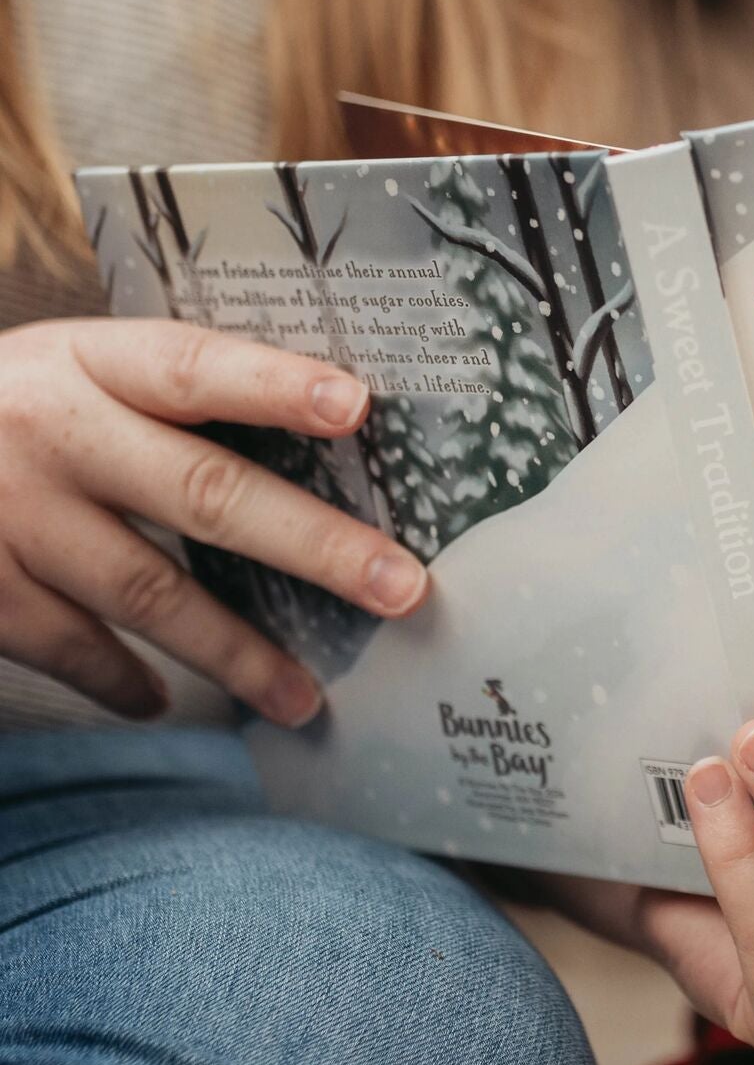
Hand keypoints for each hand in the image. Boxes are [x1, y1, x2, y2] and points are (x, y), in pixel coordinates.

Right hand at [0, 318, 428, 723]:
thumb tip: (330, 436)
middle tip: (402, 588)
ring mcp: (7, 515)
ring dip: (238, 652)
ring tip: (305, 698)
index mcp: (83, 361)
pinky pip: (69, 646)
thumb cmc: (1, 414)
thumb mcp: (67, 375)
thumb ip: (164, 403)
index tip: (356, 404)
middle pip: (204, 493)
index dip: (274, 384)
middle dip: (314, 546)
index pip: (192, 366)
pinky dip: (122, 682)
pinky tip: (162, 704)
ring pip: (148, 591)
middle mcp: (50, 432)